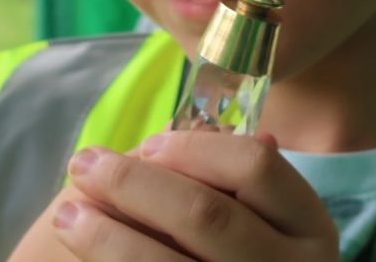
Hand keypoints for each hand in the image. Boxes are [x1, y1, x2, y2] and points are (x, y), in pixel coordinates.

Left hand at [48, 131, 338, 260]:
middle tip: (84, 164)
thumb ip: (215, 169)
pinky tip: (81, 246)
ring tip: (68, 214)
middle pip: (206, 214)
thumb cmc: (231, 242)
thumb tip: (179, 129)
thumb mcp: (243, 205)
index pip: (256, 166)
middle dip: (133, 183)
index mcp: (306, 225)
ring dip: (105, 236)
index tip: (147, 143)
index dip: (194, 148)